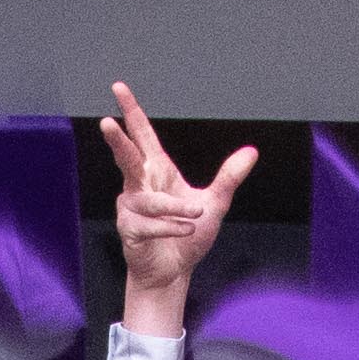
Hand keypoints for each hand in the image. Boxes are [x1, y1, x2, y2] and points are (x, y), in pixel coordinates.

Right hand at [100, 91, 257, 321]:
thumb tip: (252, 151)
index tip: (119, 88)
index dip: (131, 111)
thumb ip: (229, 177)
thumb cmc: (188, 236)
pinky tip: (185, 232)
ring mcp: (131, 207)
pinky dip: (172, 228)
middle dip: (117, 141)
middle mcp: (140, 184)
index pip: (142, 135)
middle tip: (107, 122)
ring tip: (194, 215)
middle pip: (126, 158)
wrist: (173, 271)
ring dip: (175, 208)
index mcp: (157, 170)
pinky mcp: (130, 230)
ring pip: (150, 200)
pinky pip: (152, 224)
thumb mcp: (215, 203)